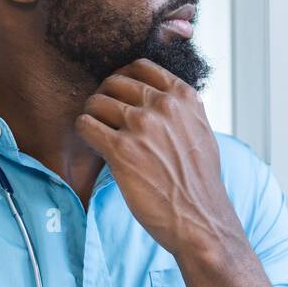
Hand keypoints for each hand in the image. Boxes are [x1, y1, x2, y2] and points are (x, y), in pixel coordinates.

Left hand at [76, 59, 242, 257]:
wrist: (200, 220)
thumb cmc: (199, 183)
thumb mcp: (201, 133)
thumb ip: (181, 110)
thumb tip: (160, 96)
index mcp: (184, 97)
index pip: (140, 66)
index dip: (124, 79)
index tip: (121, 97)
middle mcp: (164, 105)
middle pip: (114, 82)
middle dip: (106, 99)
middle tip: (107, 120)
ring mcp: (142, 125)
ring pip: (96, 101)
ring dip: (93, 117)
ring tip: (101, 136)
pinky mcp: (121, 149)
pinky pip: (85, 125)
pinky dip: (86, 134)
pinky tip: (98, 148)